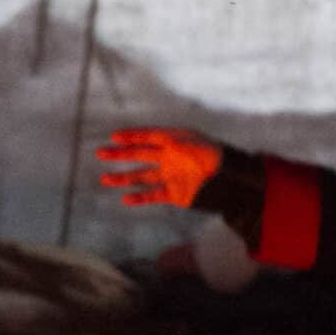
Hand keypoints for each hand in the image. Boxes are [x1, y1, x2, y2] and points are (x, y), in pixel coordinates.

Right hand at [96, 127, 220, 207]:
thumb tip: (142, 138)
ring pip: (142, 176)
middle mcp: (170, 158)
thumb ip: (168, 140)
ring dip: (124, 178)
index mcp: (174, 141)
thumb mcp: (191, 142)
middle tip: (101, 153)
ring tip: (105, 180)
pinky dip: (140, 197)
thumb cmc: (214, 157)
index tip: (114, 137)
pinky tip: (125, 198)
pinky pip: (153, 194)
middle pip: (140, 154)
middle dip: (121, 154)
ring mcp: (171, 176)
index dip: (131, 136)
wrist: (234, 182)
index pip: (148, 136)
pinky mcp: (176, 194)